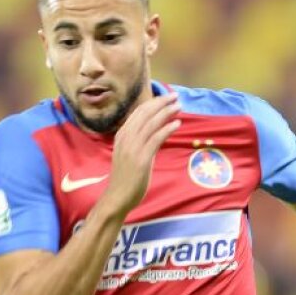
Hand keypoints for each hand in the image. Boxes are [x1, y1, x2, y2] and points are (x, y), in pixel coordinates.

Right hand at [100, 92, 180, 215]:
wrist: (117, 197)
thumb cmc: (125, 177)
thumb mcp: (130, 154)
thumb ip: (142, 141)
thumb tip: (158, 132)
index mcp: (122, 135)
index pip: (138, 112)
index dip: (153, 103)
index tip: (166, 98)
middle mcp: (126, 138)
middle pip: (145, 113)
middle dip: (161, 103)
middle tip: (175, 97)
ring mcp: (132, 148)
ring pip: (151, 123)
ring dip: (166, 112)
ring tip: (178, 106)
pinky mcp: (141, 159)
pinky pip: (156, 138)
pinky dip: (167, 128)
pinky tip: (176, 123)